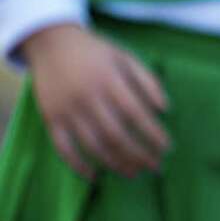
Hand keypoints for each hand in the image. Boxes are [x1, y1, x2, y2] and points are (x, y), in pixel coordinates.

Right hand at [20, 23, 170, 179]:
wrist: (52, 43)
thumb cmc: (97, 53)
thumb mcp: (126, 58)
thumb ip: (148, 81)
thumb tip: (165, 109)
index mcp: (109, 81)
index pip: (136, 114)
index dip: (153, 133)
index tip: (167, 147)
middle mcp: (87, 97)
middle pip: (116, 135)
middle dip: (138, 154)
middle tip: (155, 167)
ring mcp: (67, 110)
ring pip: (93, 145)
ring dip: (115, 163)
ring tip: (134, 173)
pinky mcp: (50, 119)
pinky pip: (63, 148)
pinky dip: (78, 165)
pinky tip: (96, 176)